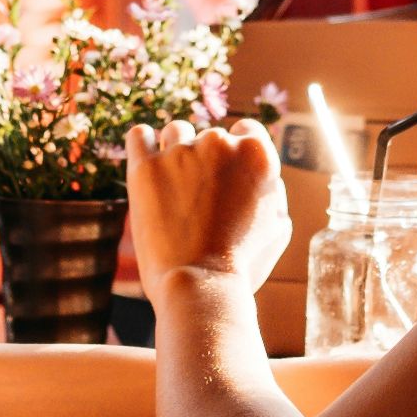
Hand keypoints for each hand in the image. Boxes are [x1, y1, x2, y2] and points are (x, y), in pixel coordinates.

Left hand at [126, 118, 290, 301]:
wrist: (200, 285)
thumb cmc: (243, 263)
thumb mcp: (277, 226)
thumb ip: (272, 189)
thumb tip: (263, 173)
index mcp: (256, 153)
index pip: (247, 131)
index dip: (238, 154)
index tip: (229, 175)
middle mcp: (219, 142)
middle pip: (211, 137)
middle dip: (208, 161)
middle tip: (203, 200)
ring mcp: (180, 151)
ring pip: (176, 132)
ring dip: (176, 150)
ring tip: (175, 187)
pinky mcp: (144, 166)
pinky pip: (139, 135)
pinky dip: (143, 144)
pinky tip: (148, 161)